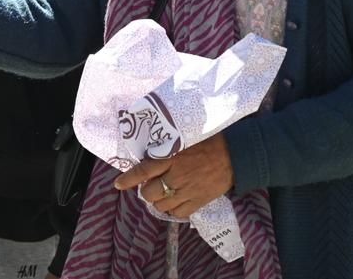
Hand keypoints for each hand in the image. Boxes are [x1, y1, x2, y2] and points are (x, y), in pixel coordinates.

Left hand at [113, 133, 234, 218]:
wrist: (234, 154)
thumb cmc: (207, 141)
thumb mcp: (181, 139)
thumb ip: (165, 149)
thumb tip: (148, 155)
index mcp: (171, 157)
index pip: (144, 170)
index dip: (129, 179)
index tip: (118, 184)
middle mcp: (176, 176)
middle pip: (149, 193)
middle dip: (146, 190)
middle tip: (151, 184)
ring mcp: (188, 191)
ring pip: (162, 205)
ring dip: (159, 200)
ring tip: (163, 193)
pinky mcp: (199, 201)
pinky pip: (179, 213)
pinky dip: (173, 209)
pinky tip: (175, 201)